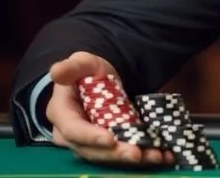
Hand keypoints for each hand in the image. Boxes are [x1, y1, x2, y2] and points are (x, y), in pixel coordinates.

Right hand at [46, 51, 173, 165]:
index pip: (73, 130)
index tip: (110, 140)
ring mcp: (90, 142)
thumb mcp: (82, 63)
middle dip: (115, 154)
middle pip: (91, 150)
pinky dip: (143, 155)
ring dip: (132, 158)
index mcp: (62, 114)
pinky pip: (122, 153)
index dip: (90, 137)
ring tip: (155, 156)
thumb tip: (57, 71)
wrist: (101, 78)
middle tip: (137, 154)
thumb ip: (71, 66)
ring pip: (108, 156)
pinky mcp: (108, 144)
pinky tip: (163, 155)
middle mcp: (72, 134)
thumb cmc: (88, 71)